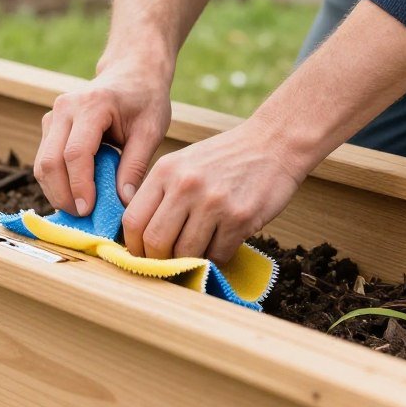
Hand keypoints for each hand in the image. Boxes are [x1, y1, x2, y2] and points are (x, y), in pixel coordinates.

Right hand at [34, 66, 171, 215]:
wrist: (130, 73)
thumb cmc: (144, 100)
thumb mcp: (151, 131)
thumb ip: (136, 166)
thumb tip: (123, 203)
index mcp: (91, 105)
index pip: (76, 153)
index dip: (79, 186)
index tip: (90, 211)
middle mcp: (64, 108)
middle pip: (50, 161)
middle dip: (63, 195)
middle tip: (83, 217)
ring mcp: (52, 116)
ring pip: (41, 164)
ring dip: (56, 192)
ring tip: (80, 209)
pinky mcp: (49, 126)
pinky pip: (44, 161)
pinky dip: (56, 182)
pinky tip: (75, 195)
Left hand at [122, 117, 305, 263]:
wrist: (273, 144)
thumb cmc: (223, 158)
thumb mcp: (182, 164)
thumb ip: (159, 194)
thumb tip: (137, 236)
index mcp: (165, 171)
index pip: (133, 220)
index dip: (133, 245)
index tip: (141, 253)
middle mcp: (185, 186)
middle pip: (155, 241)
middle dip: (158, 260)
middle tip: (167, 263)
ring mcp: (213, 202)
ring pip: (186, 253)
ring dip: (189, 261)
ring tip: (196, 253)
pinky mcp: (240, 218)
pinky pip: (217, 255)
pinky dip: (215, 259)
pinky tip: (219, 246)